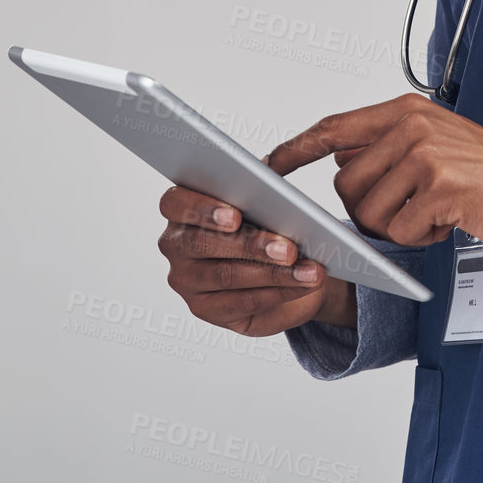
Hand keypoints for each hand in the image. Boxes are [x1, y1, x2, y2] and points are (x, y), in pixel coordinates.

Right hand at [157, 184, 356, 335]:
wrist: (285, 273)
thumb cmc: (268, 227)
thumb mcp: (265, 205)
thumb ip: (260, 189)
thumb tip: (270, 174)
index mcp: (182, 208)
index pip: (175, 202)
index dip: (203, 208)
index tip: (235, 216)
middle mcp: (176, 244)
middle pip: (203, 243)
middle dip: (251, 245)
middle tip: (288, 249)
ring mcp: (186, 280)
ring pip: (227, 275)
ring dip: (274, 273)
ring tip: (308, 270)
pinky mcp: (204, 309)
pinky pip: (242, 302)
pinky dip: (279, 292)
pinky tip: (302, 284)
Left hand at [264, 92, 482, 250]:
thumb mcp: (440, 143)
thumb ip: (390, 146)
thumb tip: (341, 163)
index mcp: (407, 111)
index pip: (335, 127)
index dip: (297, 148)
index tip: (270, 165)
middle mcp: (413, 126)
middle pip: (346, 184)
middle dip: (367, 211)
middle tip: (409, 212)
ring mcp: (427, 156)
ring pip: (368, 212)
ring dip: (396, 228)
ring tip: (434, 214)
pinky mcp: (441, 189)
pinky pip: (399, 232)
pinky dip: (419, 239)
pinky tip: (448, 223)